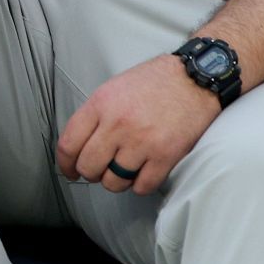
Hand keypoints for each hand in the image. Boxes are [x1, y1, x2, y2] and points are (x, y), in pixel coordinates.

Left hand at [57, 53, 219, 195]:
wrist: (198, 77)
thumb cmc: (158, 81)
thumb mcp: (116, 87)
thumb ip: (96, 114)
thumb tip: (80, 146)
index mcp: (102, 103)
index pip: (68, 145)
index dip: (66, 165)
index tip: (71, 171)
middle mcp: (119, 123)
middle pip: (89, 168)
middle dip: (93, 173)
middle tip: (103, 168)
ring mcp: (142, 141)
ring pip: (113, 182)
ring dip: (118, 180)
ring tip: (128, 167)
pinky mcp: (165, 155)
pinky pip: (141, 187)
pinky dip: (141, 184)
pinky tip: (146, 170)